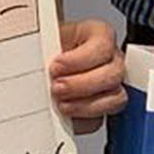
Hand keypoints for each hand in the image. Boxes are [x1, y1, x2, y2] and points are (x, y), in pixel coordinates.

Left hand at [47, 18, 125, 133]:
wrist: (40, 65)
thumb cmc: (46, 48)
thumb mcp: (46, 40)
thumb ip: (47, 46)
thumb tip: (38, 58)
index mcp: (97, 34)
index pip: (103, 44)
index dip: (80, 59)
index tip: (56, 66)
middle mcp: (109, 59)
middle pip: (113, 74)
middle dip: (81, 84)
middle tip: (56, 87)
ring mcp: (110, 85)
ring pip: (115, 98)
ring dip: (85, 105)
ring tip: (61, 103)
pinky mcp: (102, 107)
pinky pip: (102, 118)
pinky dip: (83, 118)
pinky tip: (68, 113)